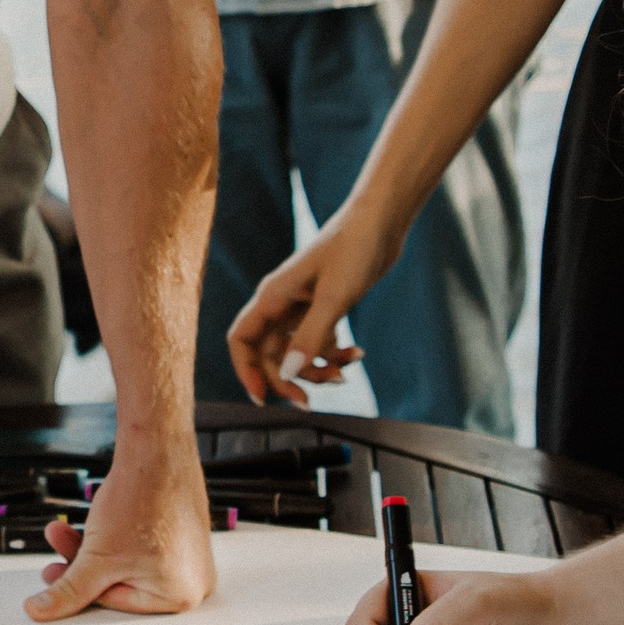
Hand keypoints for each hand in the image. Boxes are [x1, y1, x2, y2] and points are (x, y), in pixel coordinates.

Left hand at [30, 440, 215, 621]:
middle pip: (123, 584)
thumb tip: (41, 612)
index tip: (54, 571)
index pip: (117, 603)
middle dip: (83, 565)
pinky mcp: (184, 536)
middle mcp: (194, 581)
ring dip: (92, 549)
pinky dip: (116, 538)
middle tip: (56, 552)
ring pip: (127, 565)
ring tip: (64, 530)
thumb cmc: (141, 499)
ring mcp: (192, 558)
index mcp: (182, 597)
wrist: (156, 450)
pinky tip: (99, 522)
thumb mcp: (96, 558)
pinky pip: (142, 548)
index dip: (80, 586)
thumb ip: (67, 591)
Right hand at [226, 208, 398, 404]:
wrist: (381, 223)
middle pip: (269, 355)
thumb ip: (310, 338)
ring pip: (296, 353)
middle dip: (287, 379)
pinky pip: (319, 343)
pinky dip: (335, 354)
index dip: (245, 371)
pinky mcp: (323, 308)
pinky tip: (357, 354)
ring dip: (316, 369)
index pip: (241, 340)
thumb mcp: (335, 298)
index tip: (262, 397)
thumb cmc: (354, 249)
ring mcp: (302, 307)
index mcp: (273, 296)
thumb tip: (289, 375)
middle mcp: (281, 304)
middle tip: (309, 401)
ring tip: (344, 374)